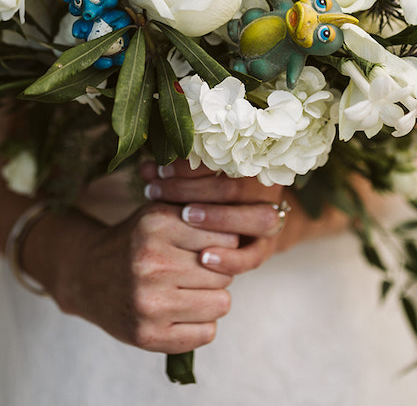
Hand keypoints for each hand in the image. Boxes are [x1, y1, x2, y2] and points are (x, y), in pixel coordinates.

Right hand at [30, 202, 238, 353]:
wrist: (86, 276)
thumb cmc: (135, 242)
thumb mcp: (159, 212)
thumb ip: (201, 212)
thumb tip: (257, 222)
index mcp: (156, 225)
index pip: (226, 240)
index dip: (221, 245)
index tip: (204, 248)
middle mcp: (151, 262)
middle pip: (225, 273)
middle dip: (216, 274)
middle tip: (192, 273)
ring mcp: (148, 301)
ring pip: (221, 303)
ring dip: (210, 300)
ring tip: (187, 292)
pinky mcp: (147, 335)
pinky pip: (206, 333)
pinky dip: (200, 326)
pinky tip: (180, 314)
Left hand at [140, 160, 291, 275]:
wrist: (242, 230)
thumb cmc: (208, 199)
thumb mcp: (190, 185)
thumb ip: (171, 177)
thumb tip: (146, 168)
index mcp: (251, 166)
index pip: (224, 158)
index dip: (191, 165)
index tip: (161, 171)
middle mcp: (266, 191)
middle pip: (239, 186)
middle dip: (196, 189)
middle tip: (161, 192)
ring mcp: (270, 221)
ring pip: (258, 218)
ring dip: (220, 218)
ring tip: (186, 218)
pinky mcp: (265, 251)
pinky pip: (254, 256)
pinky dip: (230, 258)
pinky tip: (204, 259)